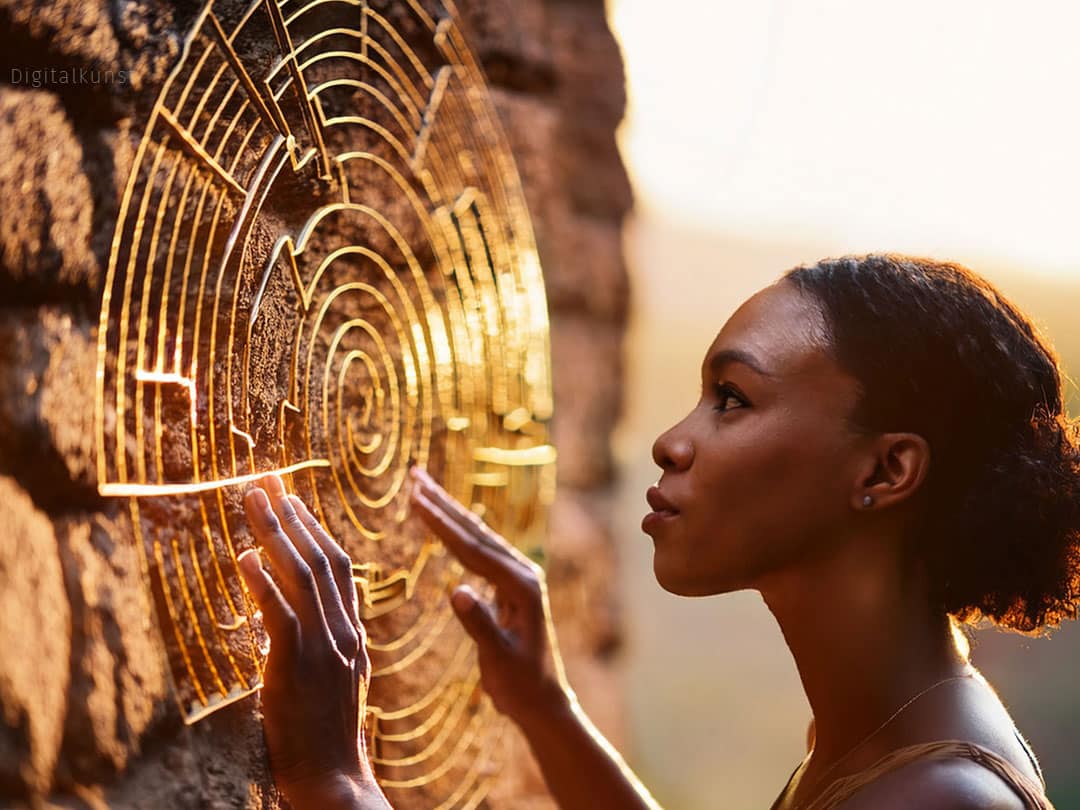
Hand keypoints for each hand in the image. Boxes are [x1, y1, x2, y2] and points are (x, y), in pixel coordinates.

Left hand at [239, 475, 390, 809]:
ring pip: (303, 575)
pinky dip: (264, 581)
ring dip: (276, 533)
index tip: (293, 501)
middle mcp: (343, 633)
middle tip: (268, 482)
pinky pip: (281, 614)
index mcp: (354, 636)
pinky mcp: (297, 666)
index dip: (315, 530)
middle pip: (322, 559)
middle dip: (293, 517)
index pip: (339, 568)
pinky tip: (246, 556)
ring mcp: (324, 648)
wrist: (335, 780)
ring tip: (253, 500)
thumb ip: (328, 648)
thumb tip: (298, 620)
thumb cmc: (329, 740)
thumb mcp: (339, 686)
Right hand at [408, 466, 572, 726]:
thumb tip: (456, 591)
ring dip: (449, 512)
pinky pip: (479, 551)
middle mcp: (522, 573)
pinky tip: (449, 520)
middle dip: (443, 503)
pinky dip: (457, 533)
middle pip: (475, 532)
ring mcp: (517, 577)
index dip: (442, 524)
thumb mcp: (499, 660)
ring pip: (477, 537)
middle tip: (414, 475)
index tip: (416, 498)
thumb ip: (480, 625)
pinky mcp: (510, 585)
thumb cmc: (521, 685)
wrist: (542, 700)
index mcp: (521, 586)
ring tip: (422, 487)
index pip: (473, 549)